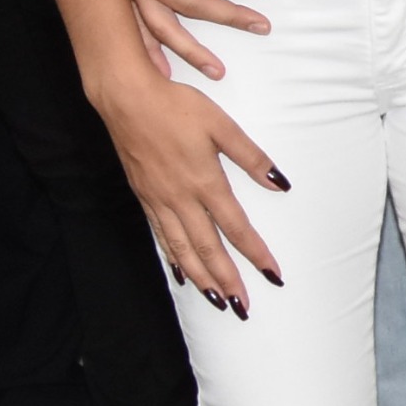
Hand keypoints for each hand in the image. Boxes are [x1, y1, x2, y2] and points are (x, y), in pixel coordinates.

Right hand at [100, 67, 286, 313]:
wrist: (124, 98)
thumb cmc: (175, 107)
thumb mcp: (222, 126)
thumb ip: (252, 157)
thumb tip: (281, 184)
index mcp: (204, 182)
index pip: (236, 227)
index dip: (256, 254)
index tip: (273, 276)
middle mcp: (180, 198)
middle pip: (207, 249)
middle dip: (227, 280)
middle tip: (243, 307)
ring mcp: (158, 200)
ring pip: (181, 249)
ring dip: (201, 277)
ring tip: (216, 300)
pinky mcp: (143, 195)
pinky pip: (160, 235)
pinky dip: (173, 258)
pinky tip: (181, 271)